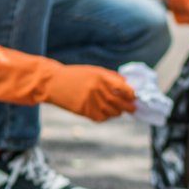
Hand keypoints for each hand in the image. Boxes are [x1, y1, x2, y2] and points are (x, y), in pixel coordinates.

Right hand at [0, 46, 135, 121]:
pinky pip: (102, 118)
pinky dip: (107, 117)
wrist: (54, 83)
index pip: (125, 89)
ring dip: (119, 112)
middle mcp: (98, 90)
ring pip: (112, 112)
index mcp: (102, 77)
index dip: (132, 94)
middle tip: (133, 108)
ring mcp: (91, 102)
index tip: (134, 97)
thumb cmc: (76, 75)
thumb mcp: (94, 71)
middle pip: (120, 103)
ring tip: (120, 110)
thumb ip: (111, 77)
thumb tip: (128, 84)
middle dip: (129, 106)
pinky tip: (107, 113)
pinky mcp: (84, 111)